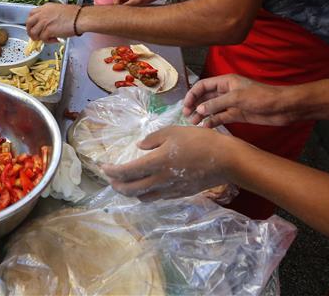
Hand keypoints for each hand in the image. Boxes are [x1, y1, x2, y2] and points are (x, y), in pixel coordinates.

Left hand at [26, 3, 77, 40]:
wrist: (80, 18)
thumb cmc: (74, 14)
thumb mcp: (58, 10)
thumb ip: (50, 15)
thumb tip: (47, 24)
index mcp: (45, 7)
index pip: (31, 14)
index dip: (31, 22)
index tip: (34, 27)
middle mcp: (42, 13)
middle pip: (28, 23)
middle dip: (30, 31)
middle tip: (35, 37)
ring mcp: (44, 22)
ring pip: (34, 33)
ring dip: (39, 38)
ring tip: (46, 39)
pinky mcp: (48, 30)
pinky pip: (43, 39)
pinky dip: (48, 41)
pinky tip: (55, 40)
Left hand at [102, 125, 229, 200]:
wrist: (225, 160)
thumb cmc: (199, 141)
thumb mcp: (173, 132)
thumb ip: (152, 139)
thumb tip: (139, 147)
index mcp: (156, 162)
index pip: (127, 172)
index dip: (112, 172)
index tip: (103, 168)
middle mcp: (160, 180)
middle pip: (131, 190)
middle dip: (117, 186)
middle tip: (110, 179)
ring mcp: (171, 190)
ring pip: (143, 197)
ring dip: (130, 192)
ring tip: (125, 184)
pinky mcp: (180, 193)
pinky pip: (157, 197)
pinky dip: (146, 194)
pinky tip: (146, 186)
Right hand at [182, 74, 296, 127]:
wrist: (282, 108)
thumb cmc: (261, 97)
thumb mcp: (237, 98)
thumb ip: (217, 103)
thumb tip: (200, 110)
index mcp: (226, 82)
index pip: (203, 86)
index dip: (193, 94)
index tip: (186, 105)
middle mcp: (226, 92)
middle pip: (205, 97)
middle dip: (195, 105)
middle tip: (186, 115)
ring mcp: (232, 104)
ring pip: (211, 108)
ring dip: (202, 114)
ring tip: (194, 123)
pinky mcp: (237, 114)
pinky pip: (221, 117)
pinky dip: (213, 121)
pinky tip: (206, 127)